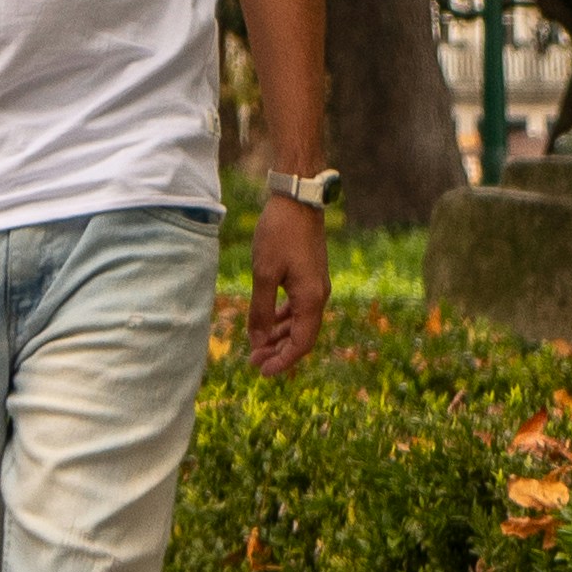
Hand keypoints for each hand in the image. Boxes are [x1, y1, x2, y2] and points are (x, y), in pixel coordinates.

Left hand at [246, 195, 330, 377]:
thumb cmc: (279, 234)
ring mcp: (316, 286)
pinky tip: (268, 321)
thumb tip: (258, 341)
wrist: (297, 200)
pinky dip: (283, 318)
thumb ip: (261, 310)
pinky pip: (298, 307)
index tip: (262, 371)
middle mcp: (318, 296)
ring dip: (279, 335)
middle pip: (301, 336)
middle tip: (253, 361)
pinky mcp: (309, 275)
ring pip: (299, 322)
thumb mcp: (264, 274)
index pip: (302, 344)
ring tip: (257, 345)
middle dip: (278, 351)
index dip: (283, 361)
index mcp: (311, 299)